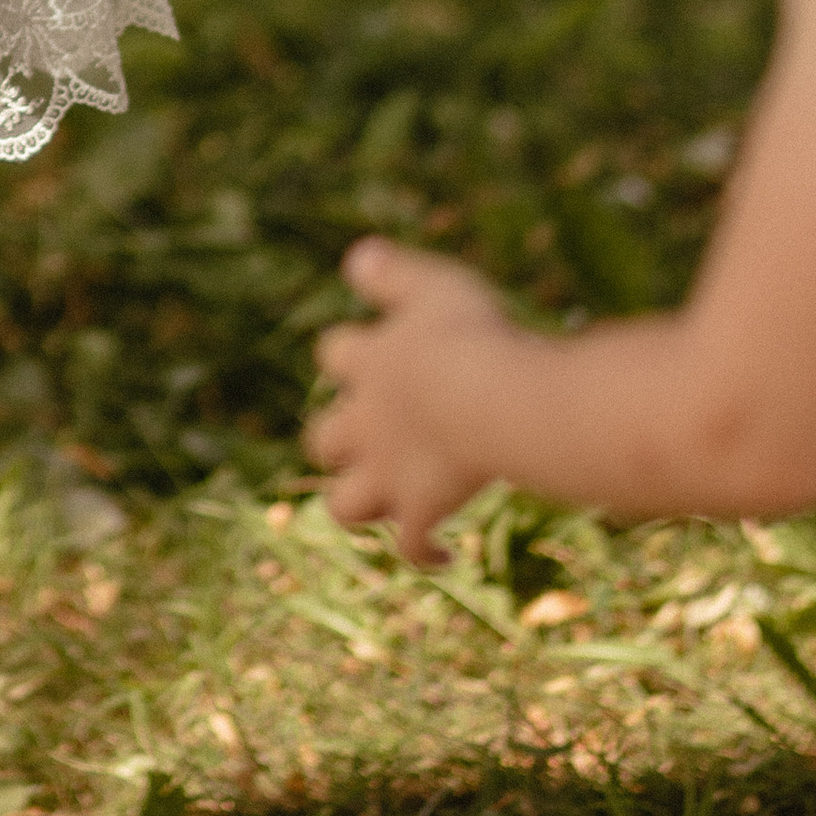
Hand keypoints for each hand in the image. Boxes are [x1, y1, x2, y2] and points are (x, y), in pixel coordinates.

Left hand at [307, 237, 512, 561]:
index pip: (336, 352)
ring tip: (388, 503)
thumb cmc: (472, 336)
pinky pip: (412, 547)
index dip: (350, 353)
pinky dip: (425, 555)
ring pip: (344, 505)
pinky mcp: (420, 510)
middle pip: (323, 439)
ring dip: (359, 505)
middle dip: (337, 441)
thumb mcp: (433, 286)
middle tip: (370, 439)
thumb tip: (356, 258)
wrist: (493, 404)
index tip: (371, 355)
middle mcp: (366, 423)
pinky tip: (445, 557)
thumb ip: (394, 274)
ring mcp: (389, 473)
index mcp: (370, 362)